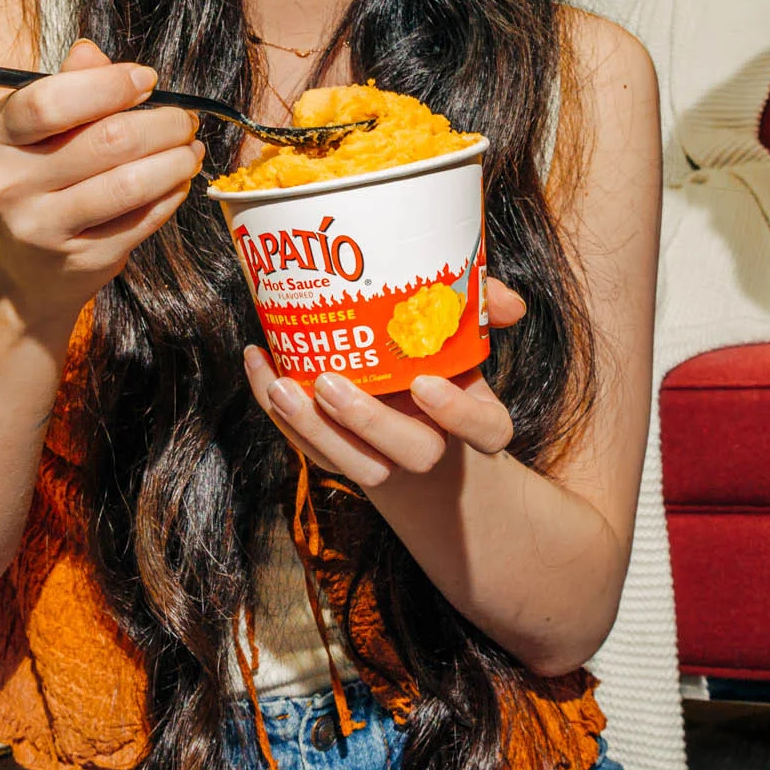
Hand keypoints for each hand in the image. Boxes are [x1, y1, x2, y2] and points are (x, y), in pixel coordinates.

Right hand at [0, 39, 202, 334]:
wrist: (28, 267)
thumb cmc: (43, 180)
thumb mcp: (41, 131)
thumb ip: (68, 88)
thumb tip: (91, 52)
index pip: (49, 102)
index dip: (108, 85)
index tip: (147, 79)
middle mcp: (10, 183)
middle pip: (105, 141)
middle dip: (162, 124)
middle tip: (185, 119)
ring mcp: (42, 227)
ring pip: (129, 184)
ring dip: (175, 161)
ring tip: (191, 149)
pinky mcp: (79, 260)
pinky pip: (141, 221)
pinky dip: (170, 195)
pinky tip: (178, 181)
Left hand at [245, 276, 526, 486]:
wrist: (406, 405)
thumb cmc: (437, 357)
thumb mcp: (463, 331)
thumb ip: (482, 307)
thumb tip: (511, 304)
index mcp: (473, 417)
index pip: (484, 429)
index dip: (457, 414)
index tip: (424, 384)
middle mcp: (432, 445)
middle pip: (411, 455)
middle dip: (367, 423)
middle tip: (329, 382)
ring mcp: (384, 457)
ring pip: (355, 465)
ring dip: (312, 428)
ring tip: (280, 385)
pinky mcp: (339, 455)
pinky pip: (309, 446)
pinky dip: (277, 411)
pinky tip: (258, 363)